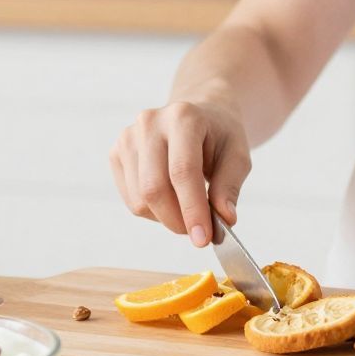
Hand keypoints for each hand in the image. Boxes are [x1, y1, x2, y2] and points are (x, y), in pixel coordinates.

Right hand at [108, 100, 250, 247]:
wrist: (198, 117)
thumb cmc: (219, 137)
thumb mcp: (237, 156)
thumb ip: (230, 186)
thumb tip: (224, 218)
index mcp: (184, 117)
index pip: (182, 171)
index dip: (192, 209)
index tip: (203, 238)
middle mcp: (150, 122)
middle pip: (154, 188)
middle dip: (177, 221)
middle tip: (198, 234)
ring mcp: (128, 137)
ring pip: (140, 199)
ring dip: (166, 218)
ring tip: (188, 210)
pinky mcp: (116, 154)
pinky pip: (131, 200)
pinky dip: (152, 212)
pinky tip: (170, 200)